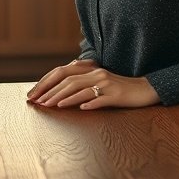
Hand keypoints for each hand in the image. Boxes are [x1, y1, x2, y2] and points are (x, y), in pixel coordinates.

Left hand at [28, 61, 159, 110]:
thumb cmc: (120, 89)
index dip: (46, 82)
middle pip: (67, 80)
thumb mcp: (99, 83)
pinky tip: (79, 108)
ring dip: (62, 97)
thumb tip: (59, 93)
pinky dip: (88, 103)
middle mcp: (96, 74)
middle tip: (36, 102)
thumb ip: (82, 84)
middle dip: (49, 90)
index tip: (33, 94)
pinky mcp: (116, 95)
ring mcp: (106, 84)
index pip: (62, 73)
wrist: (145, 89)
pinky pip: (100, 98)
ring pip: (80, 88)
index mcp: (90, 70)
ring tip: (50, 105)